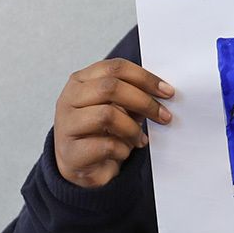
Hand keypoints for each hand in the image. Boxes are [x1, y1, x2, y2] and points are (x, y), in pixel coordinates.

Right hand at [54, 58, 174, 187]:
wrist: (78, 165)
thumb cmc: (99, 131)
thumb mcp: (116, 108)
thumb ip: (132, 97)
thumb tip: (161, 93)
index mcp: (81, 81)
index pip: (114, 68)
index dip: (144, 77)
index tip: (167, 91)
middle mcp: (69, 98)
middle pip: (111, 87)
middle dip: (144, 102)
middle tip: (163, 116)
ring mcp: (66, 125)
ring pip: (107, 115)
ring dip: (133, 129)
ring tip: (141, 139)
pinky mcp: (71, 152)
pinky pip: (106, 145)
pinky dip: (123, 150)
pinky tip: (124, 152)